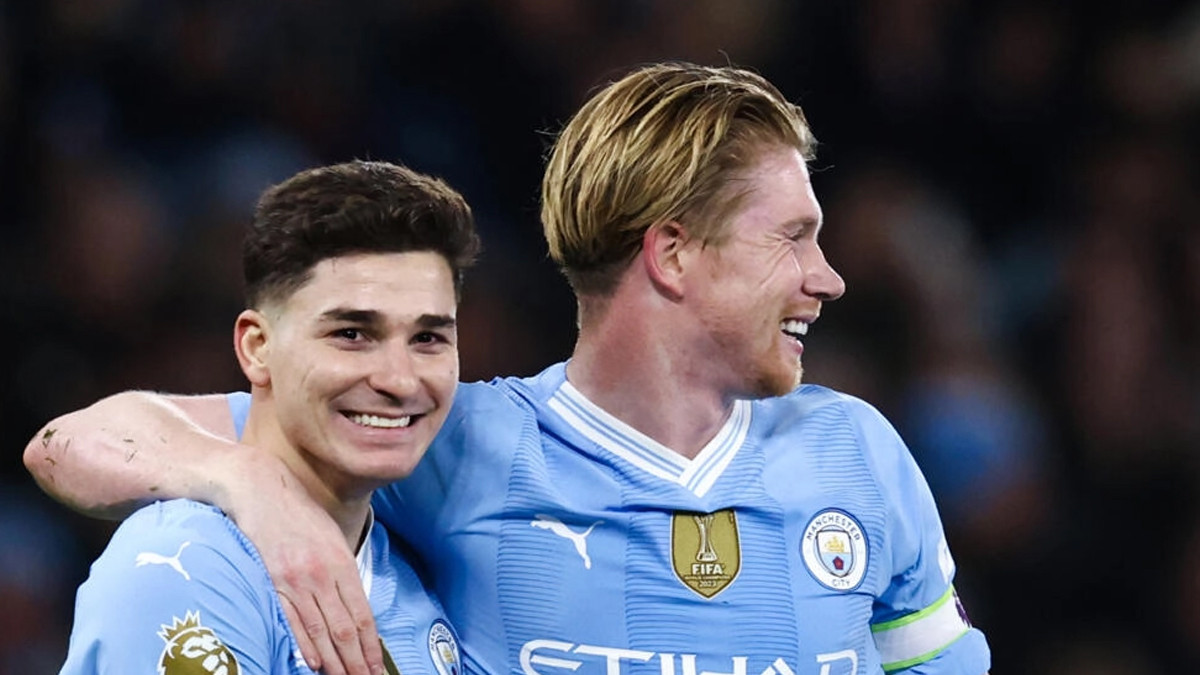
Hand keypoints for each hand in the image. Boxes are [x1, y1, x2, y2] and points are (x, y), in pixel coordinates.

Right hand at [226, 456, 383, 674]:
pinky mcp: (271, 582)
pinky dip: (302, 645)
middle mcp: (322, 575)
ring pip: (319, 631)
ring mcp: (296, 581)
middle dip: (356, 661)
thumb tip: (352, 604)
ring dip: (333, 661)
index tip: (376, 667)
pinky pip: (289, 620)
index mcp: (342, 563)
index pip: (362, 615)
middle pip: (344, 628)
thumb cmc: (298, 512)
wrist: (259, 490)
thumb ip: (342, 570)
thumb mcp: (331, 535)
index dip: (371, 646)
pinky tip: (312, 663)